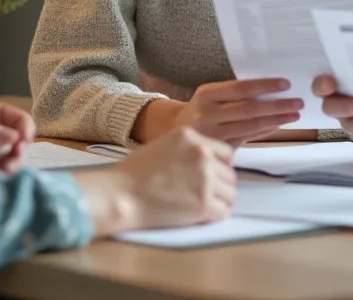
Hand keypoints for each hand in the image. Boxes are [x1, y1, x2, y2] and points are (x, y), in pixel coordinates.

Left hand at [0, 102, 33, 171]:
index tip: (25, 138)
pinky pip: (3, 172)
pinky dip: (6, 174)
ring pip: (13, 156)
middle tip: (16, 155)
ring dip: (15, 161)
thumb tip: (15, 137)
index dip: (24, 125)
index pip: (14, 116)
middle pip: (18, 137)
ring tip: (7, 168)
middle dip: (21, 146)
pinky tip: (1, 175)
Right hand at [80, 127, 235, 232]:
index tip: (211, 177)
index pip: (226, 153)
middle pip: (230, 175)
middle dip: (220, 186)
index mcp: (192, 137)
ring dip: (219, 201)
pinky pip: (224, 211)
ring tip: (201, 206)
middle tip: (203, 195)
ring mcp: (206, 179)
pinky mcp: (204, 204)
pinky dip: (214, 216)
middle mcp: (203, 155)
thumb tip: (209, 162)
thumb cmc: (134, 173)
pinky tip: (200, 216)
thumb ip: (189, 149)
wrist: (121, 195)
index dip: (220, 167)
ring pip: (231, 194)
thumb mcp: (164, 145)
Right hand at [137, 78, 303, 145]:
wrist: (169, 135)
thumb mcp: (210, 98)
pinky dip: (264, 132)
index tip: (285, 84)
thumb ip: (235, 96)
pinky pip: (246, 139)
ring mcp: (211, 134)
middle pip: (249, 108)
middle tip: (298, 102)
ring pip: (250, 126)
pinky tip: (277, 126)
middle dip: (278, 105)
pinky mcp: (216, 150)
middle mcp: (207, 113)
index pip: (241, 87)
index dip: (265, 86)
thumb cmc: (199, 113)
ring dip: (276, 120)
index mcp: (206, 94)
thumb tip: (272, 90)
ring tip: (294, 114)